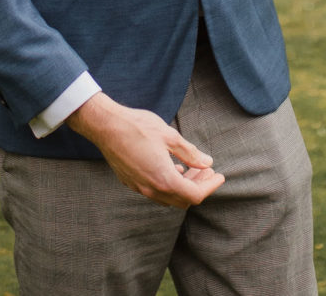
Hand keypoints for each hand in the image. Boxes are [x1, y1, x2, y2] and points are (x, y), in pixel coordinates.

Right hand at [67, 92, 224, 207]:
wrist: (105, 126)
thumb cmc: (138, 127)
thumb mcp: (170, 136)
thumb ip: (190, 153)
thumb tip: (207, 162)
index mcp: (164, 179)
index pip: (195, 195)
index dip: (210, 187)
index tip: (219, 176)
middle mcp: (152, 189)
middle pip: (183, 200)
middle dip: (198, 187)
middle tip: (207, 170)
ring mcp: (139, 187)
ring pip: (168, 197)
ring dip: (183, 186)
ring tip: (191, 168)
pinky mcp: (130, 182)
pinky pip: (155, 191)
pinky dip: (168, 184)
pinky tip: (171, 167)